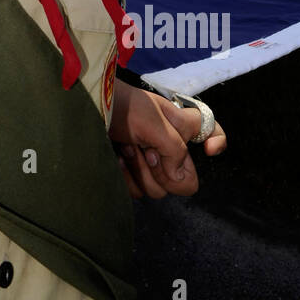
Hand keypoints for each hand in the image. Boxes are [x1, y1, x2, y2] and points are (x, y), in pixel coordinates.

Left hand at [109, 81, 225, 199]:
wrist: (83, 110)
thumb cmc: (120, 107)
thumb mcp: (153, 121)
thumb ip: (175, 150)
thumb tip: (181, 179)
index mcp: (178, 125)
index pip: (210, 130)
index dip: (216, 141)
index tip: (208, 151)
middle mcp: (166, 145)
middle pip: (183, 177)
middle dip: (163, 168)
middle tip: (146, 150)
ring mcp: (146, 161)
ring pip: (158, 189)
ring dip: (140, 171)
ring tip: (126, 149)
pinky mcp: (128, 174)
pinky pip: (137, 192)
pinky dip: (125, 179)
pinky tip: (116, 161)